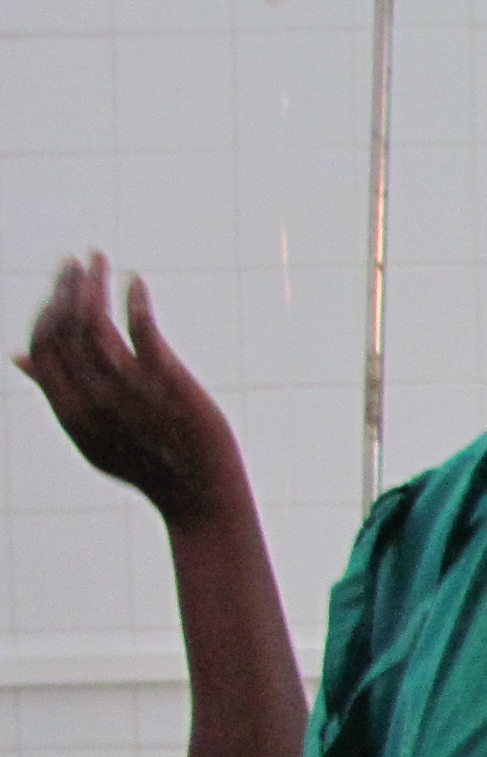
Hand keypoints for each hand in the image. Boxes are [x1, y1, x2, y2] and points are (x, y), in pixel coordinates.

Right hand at [15, 256, 242, 525]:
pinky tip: (136, 282)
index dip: (46, 310)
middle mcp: (92, 398)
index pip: (42, 346)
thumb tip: (16, 356)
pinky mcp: (167, 383)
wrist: (199, 495)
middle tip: (80, 262)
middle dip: (67, 288)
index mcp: (68, 410)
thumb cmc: (147, 463)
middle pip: (65, 329)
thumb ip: (53, 393)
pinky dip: (136, 302)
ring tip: (100, 262)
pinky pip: (144, 332)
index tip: (62, 286)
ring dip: (94, 286)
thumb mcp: (88, 435)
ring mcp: (128, 390)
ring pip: (95, 324)